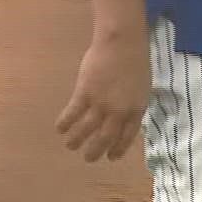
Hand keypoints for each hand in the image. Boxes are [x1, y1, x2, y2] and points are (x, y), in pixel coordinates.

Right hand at [55, 30, 150, 162]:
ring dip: (77, 141)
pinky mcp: (84, 93)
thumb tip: (125, 117)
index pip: (127, 137)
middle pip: (105, 138)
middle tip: (88, 158)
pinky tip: (59, 128)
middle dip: (95, 151)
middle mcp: (118, 112)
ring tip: (71, 146)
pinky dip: (65, 123)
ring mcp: (101, 104)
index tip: (110, 157)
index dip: (118, 149)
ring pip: (86, 130)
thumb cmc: (135, 60)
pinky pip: (72, 114)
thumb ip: (134, 104)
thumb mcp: (142, 87)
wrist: (122, 42)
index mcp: (136, 110)